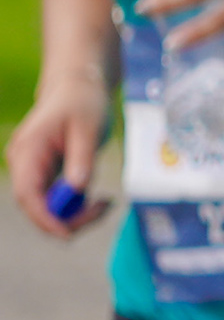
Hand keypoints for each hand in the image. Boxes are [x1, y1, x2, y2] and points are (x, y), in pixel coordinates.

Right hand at [9, 59, 110, 238]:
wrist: (77, 86)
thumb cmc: (83, 101)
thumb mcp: (89, 127)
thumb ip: (82, 157)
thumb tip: (77, 188)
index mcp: (28, 150)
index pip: (28, 193)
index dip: (44, 217)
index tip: (67, 234)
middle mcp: (24, 163)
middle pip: (36, 205)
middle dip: (67, 217)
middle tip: (104, 208)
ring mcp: (32, 169)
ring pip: (46, 206)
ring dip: (73, 213)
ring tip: (104, 202)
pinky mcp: (44, 174)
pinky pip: (54, 199)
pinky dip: (74, 205)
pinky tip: (96, 199)